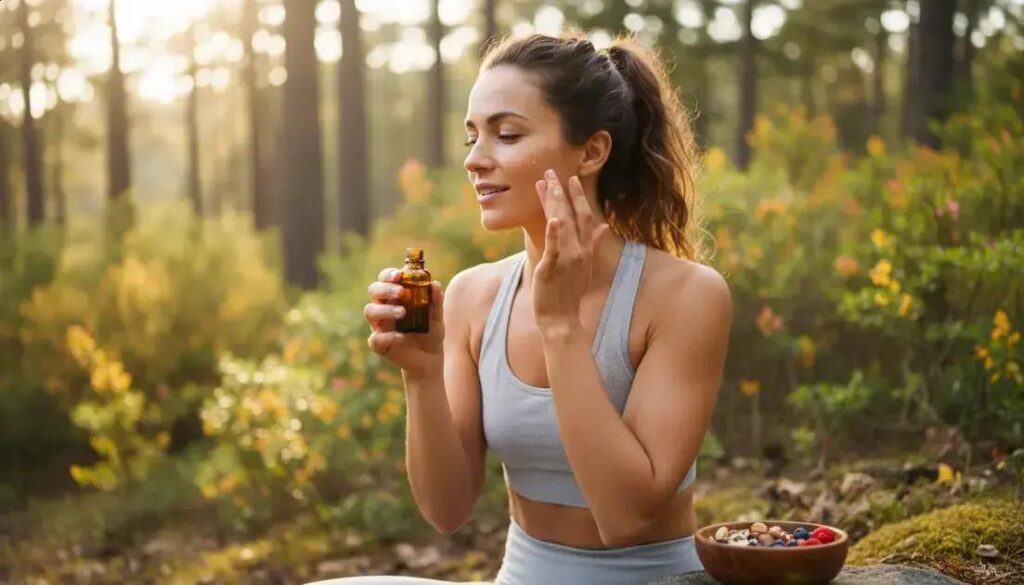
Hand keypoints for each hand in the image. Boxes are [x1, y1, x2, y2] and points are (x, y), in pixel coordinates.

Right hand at [365, 267, 444, 378]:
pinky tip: (401, 336)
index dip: (388, 275)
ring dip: (385, 310)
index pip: (385, 279)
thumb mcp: (437, 316)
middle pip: (373, 291)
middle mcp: (383, 308)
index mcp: (395, 297)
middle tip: (400, 292)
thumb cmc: (431, 332)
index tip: (399, 274)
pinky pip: (375, 338)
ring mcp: (379, 326)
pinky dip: (388, 336)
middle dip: (385, 289)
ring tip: (403, 313)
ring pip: (370, 312)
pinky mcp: (380, 345)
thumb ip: (436, 301)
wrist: (430, 358)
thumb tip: (435, 284)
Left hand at [532, 169, 610, 332]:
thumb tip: (603, 226)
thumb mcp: (585, 266)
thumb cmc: (569, 293)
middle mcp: (578, 251)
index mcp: (584, 249)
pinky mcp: (552, 269)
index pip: (583, 216)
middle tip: (551, 171)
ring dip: (554, 203)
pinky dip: (553, 234)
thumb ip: (593, 243)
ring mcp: (566, 259)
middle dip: (560, 192)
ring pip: (561, 226)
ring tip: (547, 183)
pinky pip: (553, 249)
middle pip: (570, 215)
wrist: (561, 319)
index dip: (577, 196)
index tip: (570, 178)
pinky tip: (553, 219)